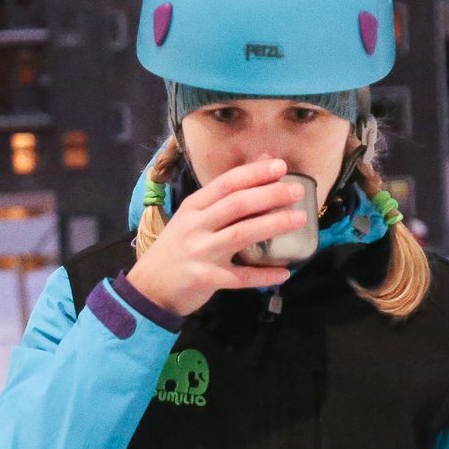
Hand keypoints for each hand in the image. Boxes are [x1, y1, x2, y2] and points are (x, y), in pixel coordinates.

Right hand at [128, 157, 307, 315]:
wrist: (149, 287)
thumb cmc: (178, 248)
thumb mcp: (194, 217)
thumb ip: (224, 194)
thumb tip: (261, 161)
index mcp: (193, 206)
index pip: (226, 184)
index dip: (254, 173)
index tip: (281, 166)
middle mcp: (196, 225)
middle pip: (236, 205)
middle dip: (269, 195)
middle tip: (298, 191)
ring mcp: (201, 252)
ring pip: (241, 235)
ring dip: (273, 226)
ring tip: (299, 220)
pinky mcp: (206, 278)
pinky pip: (240, 277)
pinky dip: (263, 275)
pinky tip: (285, 272)